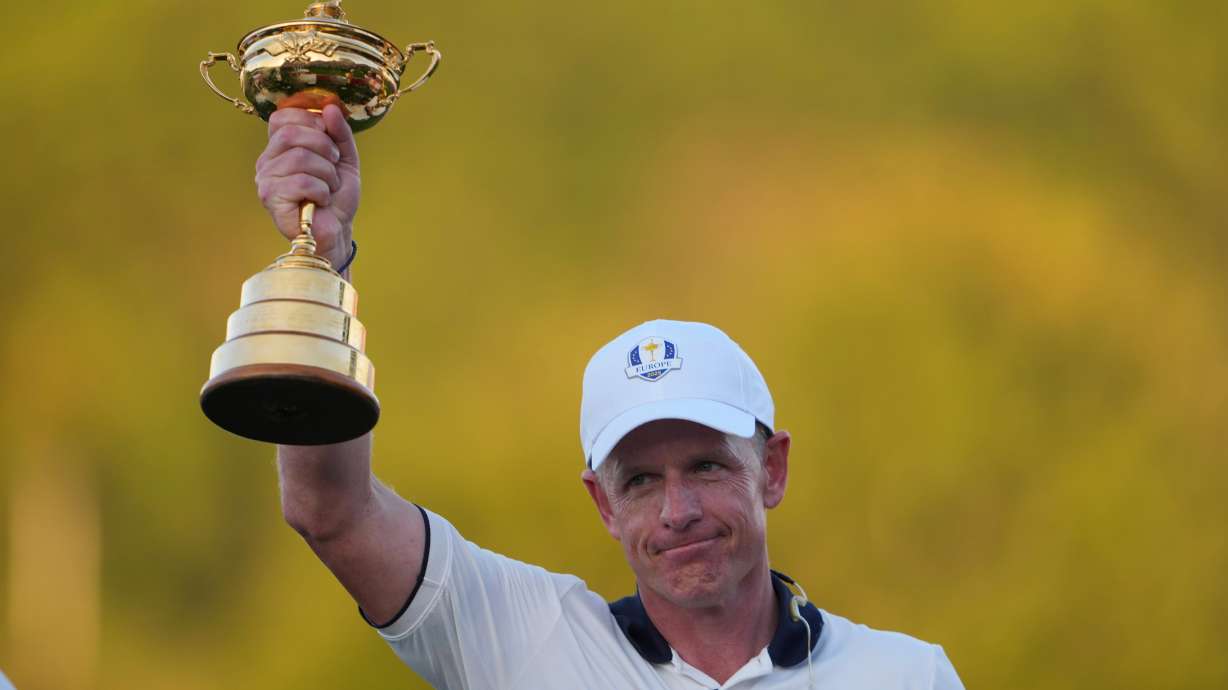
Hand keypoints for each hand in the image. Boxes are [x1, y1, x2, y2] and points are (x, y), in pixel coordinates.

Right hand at [255, 104, 360, 267]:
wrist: (337, 230)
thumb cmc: (336, 196)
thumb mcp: (345, 158)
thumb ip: (339, 132)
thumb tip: (330, 107)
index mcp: (280, 148)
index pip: (282, 117)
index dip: (310, 120)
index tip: (330, 138)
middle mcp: (267, 161)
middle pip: (290, 134)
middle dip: (324, 146)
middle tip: (334, 165)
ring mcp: (266, 179)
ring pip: (299, 157)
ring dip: (327, 173)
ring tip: (329, 187)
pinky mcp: (271, 198)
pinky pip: (301, 181)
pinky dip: (322, 190)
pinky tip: (322, 201)